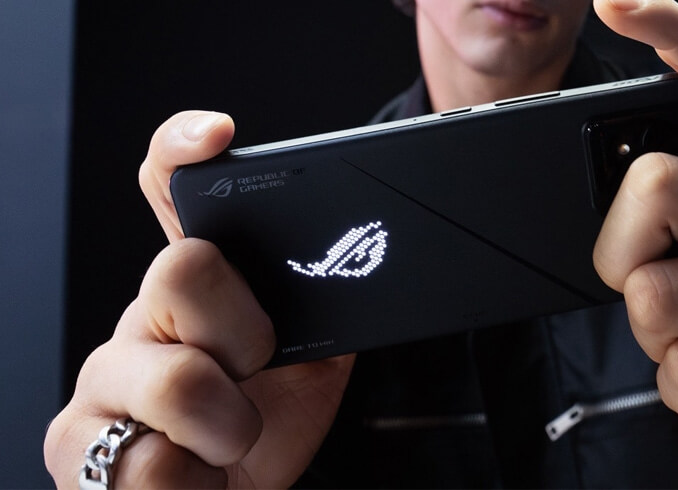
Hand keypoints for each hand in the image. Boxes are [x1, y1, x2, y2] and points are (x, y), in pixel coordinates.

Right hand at [45, 112, 354, 487]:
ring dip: (230, 425)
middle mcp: (145, 311)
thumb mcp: (316, 358)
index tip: (219, 135)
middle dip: (245, 334)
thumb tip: (370, 259)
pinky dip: (195, 479)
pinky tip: (193, 475)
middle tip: (257, 368)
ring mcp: (105, 373)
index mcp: (203, 282)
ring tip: (229, 438)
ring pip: (176, 378)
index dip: (183, 150)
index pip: (170, 189)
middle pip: (184, 270)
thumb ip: (325, 308)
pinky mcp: (75, 441)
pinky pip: (148, 461)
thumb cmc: (270, 417)